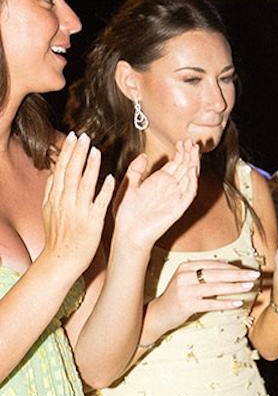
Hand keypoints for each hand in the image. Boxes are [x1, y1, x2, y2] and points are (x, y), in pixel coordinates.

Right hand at [41, 133, 114, 277]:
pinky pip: (100, 203)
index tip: (72, 136)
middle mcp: (66, 202)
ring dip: (91, 166)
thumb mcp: (48, 211)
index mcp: (56, 198)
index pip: (61, 169)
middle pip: (72, 172)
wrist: (61, 260)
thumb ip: (50, 191)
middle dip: (78, 152)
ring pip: (85, 184)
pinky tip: (111, 178)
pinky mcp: (93, 222)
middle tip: (84, 135)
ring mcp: (79, 211)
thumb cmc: (58, 236)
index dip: (67, 152)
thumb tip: (53, 174)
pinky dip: (105, 190)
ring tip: (96, 150)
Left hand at [112, 141, 199, 251]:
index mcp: (159, 182)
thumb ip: (136, 170)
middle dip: (189, 154)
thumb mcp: (129, 185)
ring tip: (194, 149)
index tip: (181, 140)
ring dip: (193, 163)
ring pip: (190, 177)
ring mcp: (176, 197)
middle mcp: (170, 188)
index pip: (176, 163)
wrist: (127, 233)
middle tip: (190, 141)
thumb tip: (144, 156)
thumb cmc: (126, 213)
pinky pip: (189, 192)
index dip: (180, 152)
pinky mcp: (178, 207)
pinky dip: (192, 180)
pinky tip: (192, 169)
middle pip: (185, 167)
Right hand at [151, 258, 260, 331]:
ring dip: (234, 287)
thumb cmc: (178, 295)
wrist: (159, 314)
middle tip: (255, 275)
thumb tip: (227, 262)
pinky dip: (225, 303)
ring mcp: (185, 291)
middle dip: (238, 274)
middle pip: (217, 274)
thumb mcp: (187, 278)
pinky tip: (238, 303)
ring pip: (215, 288)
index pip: (213, 264)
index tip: (247, 269)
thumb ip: (205, 270)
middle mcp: (184, 276)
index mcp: (186, 266)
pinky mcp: (187, 305)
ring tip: (249, 287)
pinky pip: (211, 303)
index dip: (232, 267)